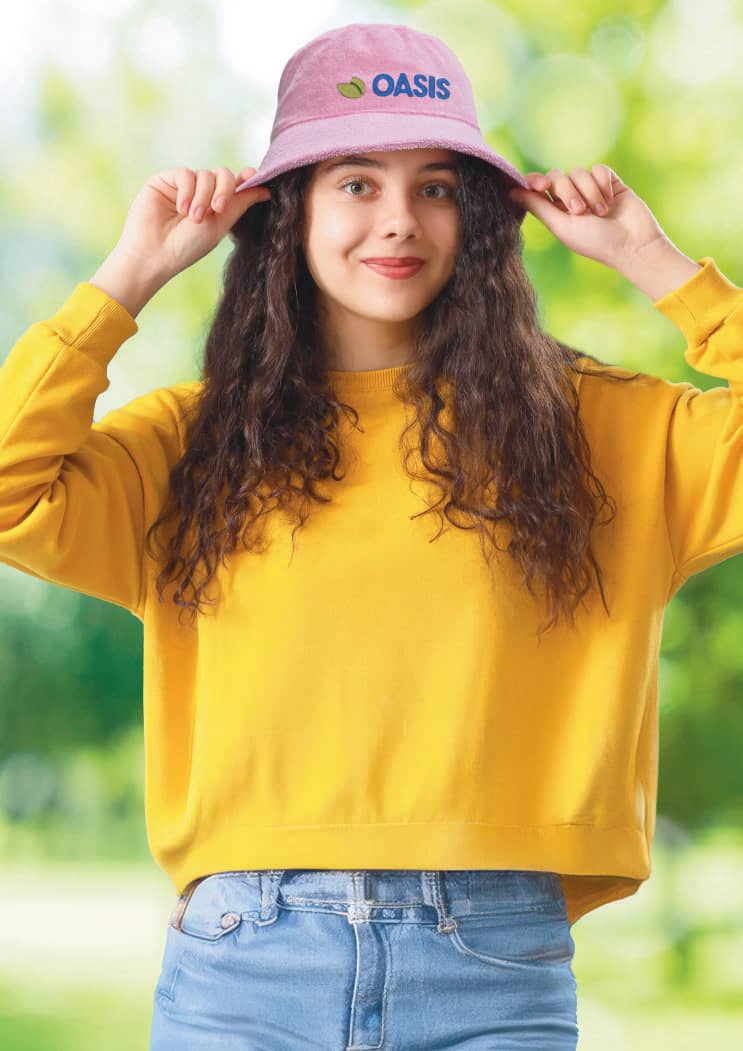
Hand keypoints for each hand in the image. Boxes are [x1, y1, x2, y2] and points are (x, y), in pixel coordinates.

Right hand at [111, 165, 272, 282]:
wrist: (155, 253)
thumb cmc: (188, 246)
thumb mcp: (219, 225)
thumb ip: (240, 204)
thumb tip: (266, 190)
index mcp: (217, 206)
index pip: (235, 185)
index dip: (246, 179)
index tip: (253, 175)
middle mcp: (202, 193)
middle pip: (224, 175)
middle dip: (225, 189)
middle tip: (218, 209)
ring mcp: (184, 186)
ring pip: (206, 175)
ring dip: (203, 196)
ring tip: (193, 217)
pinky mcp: (166, 180)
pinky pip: (186, 174)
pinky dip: (187, 190)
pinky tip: (182, 208)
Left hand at [508, 166, 671, 269]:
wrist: (633, 243)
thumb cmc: (595, 242)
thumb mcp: (561, 226)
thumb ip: (537, 206)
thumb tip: (510, 192)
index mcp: (556, 212)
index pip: (538, 187)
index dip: (536, 182)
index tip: (540, 186)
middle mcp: (571, 199)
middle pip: (557, 176)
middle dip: (567, 191)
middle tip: (579, 211)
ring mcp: (591, 189)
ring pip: (579, 172)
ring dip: (589, 192)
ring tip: (600, 212)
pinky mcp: (610, 182)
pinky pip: (599, 168)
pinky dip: (603, 184)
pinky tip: (610, 201)